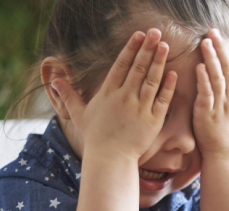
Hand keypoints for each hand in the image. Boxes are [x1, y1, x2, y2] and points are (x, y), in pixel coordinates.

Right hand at [50, 29, 177, 160]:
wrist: (110, 158)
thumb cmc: (96, 137)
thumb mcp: (79, 114)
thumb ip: (69, 95)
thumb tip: (54, 80)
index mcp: (108, 93)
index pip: (121, 65)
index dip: (131, 48)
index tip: (139, 35)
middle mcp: (124, 97)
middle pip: (138, 68)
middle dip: (147, 48)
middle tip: (156, 33)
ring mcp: (140, 108)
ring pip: (151, 80)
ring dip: (159, 61)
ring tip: (165, 46)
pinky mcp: (153, 120)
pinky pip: (162, 99)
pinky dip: (168, 86)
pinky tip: (173, 73)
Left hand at [193, 29, 228, 158]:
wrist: (225, 152)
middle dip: (222, 48)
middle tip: (214, 31)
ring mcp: (221, 104)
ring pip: (218, 77)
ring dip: (212, 59)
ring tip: (205, 42)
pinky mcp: (207, 112)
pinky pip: (207, 93)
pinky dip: (203, 80)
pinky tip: (199, 67)